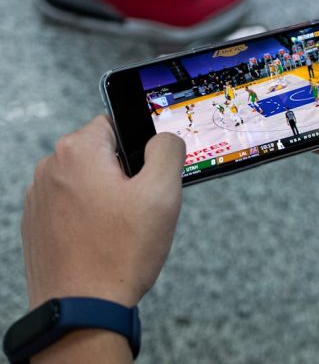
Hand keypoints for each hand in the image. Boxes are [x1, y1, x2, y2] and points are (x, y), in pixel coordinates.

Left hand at [23, 116, 184, 307]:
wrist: (81, 311)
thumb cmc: (119, 253)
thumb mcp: (162, 193)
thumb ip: (168, 150)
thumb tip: (164, 138)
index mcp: (79, 151)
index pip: (115, 123)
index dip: (139, 147)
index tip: (147, 175)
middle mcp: (51, 167)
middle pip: (101, 152)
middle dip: (124, 173)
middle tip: (139, 207)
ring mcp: (39, 197)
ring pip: (86, 179)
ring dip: (105, 194)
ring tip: (120, 228)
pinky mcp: (35, 222)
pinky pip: (70, 203)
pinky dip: (88, 214)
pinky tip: (101, 239)